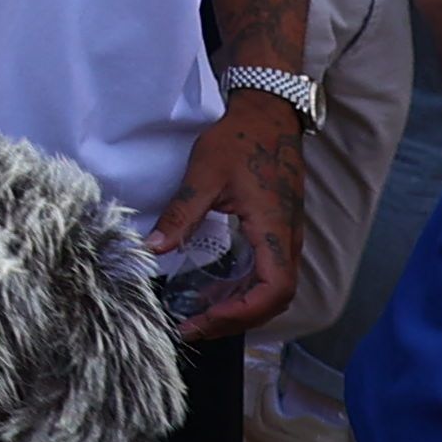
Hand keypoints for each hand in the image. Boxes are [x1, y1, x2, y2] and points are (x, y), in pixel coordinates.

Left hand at [149, 93, 302, 334]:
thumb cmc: (240, 139)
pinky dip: (242, 290)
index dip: (242, 312)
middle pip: (274, 298)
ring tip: (198, 318)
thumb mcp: (205, 173)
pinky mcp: (277, 231)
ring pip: (271, 289)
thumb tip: (154, 248)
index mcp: (274, 228)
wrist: (268, 113)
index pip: (275, 289)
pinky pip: (267, 273)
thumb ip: (182, 212)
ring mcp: (285, 236)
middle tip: (193, 328)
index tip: (205, 319)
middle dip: (236, 319)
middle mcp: (287, 238)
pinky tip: (213, 292)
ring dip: (239, 307)